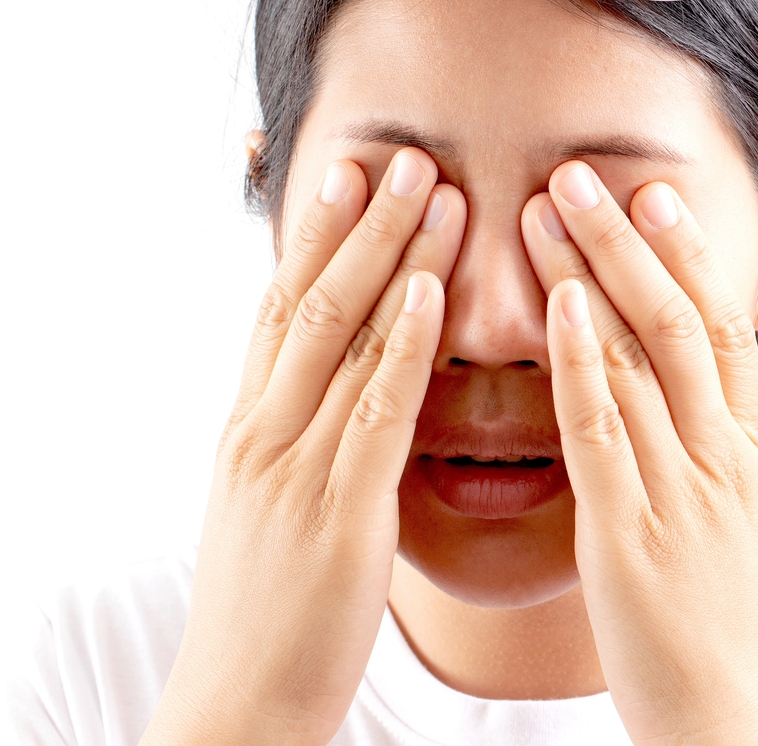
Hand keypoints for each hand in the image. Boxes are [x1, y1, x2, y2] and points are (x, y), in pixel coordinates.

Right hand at [141, 149, 464, 745]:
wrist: (238, 703)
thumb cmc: (274, 608)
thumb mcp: (276, 504)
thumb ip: (308, 440)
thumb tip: (350, 387)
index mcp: (251, 428)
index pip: (280, 309)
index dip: (315, 235)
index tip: (348, 171)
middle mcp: (264, 431)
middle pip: (310, 301)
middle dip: (360, 223)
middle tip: (402, 153)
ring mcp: (294, 466)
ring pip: (344, 336)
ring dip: (392, 256)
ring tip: (433, 188)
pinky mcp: (336, 510)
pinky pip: (374, 410)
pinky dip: (401, 343)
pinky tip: (430, 292)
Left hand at [521, 162, 757, 745]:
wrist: (742, 726)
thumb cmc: (746, 631)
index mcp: (753, 454)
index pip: (723, 330)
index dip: (688, 256)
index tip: (653, 193)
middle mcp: (726, 457)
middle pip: (680, 323)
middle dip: (630, 242)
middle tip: (583, 173)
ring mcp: (683, 491)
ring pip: (640, 359)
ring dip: (591, 275)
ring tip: (545, 209)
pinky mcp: (634, 536)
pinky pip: (607, 432)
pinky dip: (582, 363)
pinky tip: (555, 308)